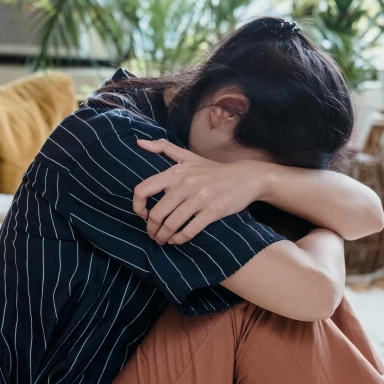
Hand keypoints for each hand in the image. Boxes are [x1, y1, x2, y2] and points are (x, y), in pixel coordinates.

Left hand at [133, 139, 268, 244]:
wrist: (245, 177)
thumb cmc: (213, 170)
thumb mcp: (189, 156)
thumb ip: (164, 148)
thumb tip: (138, 143)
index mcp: (175, 172)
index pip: (143, 190)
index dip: (137, 206)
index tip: (142, 215)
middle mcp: (185, 184)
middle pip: (156, 214)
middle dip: (151, 229)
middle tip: (153, 234)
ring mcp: (199, 199)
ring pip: (171, 225)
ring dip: (163, 237)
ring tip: (163, 240)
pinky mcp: (212, 212)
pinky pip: (189, 231)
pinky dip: (179, 239)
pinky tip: (177, 241)